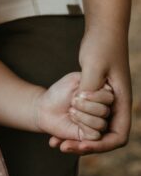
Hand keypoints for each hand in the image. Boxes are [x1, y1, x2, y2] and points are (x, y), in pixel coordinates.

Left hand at [49, 27, 131, 154]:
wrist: (103, 29)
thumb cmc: (102, 45)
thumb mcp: (94, 65)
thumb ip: (89, 86)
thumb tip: (81, 104)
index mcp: (121, 102)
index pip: (119, 136)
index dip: (103, 146)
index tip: (83, 145)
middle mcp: (114, 105)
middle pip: (102, 136)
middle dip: (84, 145)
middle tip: (62, 146)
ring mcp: (104, 101)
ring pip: (92, 128)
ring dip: (76, 137)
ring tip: (55, 142)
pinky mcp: (93, 95)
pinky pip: (83, 115)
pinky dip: (72, 123)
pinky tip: (55, 128)